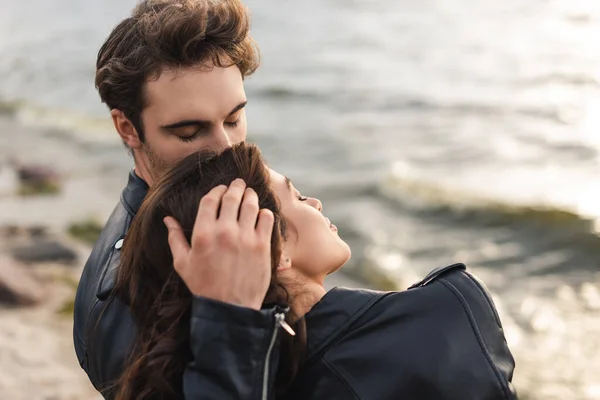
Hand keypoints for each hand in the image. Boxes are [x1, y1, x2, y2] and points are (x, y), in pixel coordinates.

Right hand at [164, 179, 274, 309]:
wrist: (229, 307)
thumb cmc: (204, 286)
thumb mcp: (182, 263)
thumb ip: (175, 238)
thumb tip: (168, 219)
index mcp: (203, 234)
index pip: (211, 200)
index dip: (216, 191)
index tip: (220, 190)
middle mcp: (224, 231)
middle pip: (232, 197)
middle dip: (235, 187)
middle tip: (238, 184)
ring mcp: (245, 237)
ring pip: (251, 204)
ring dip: (250, 195)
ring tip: (249, 194)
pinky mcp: (262, 245)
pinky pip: (267, 218)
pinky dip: (264, 212)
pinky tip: (261, 214)